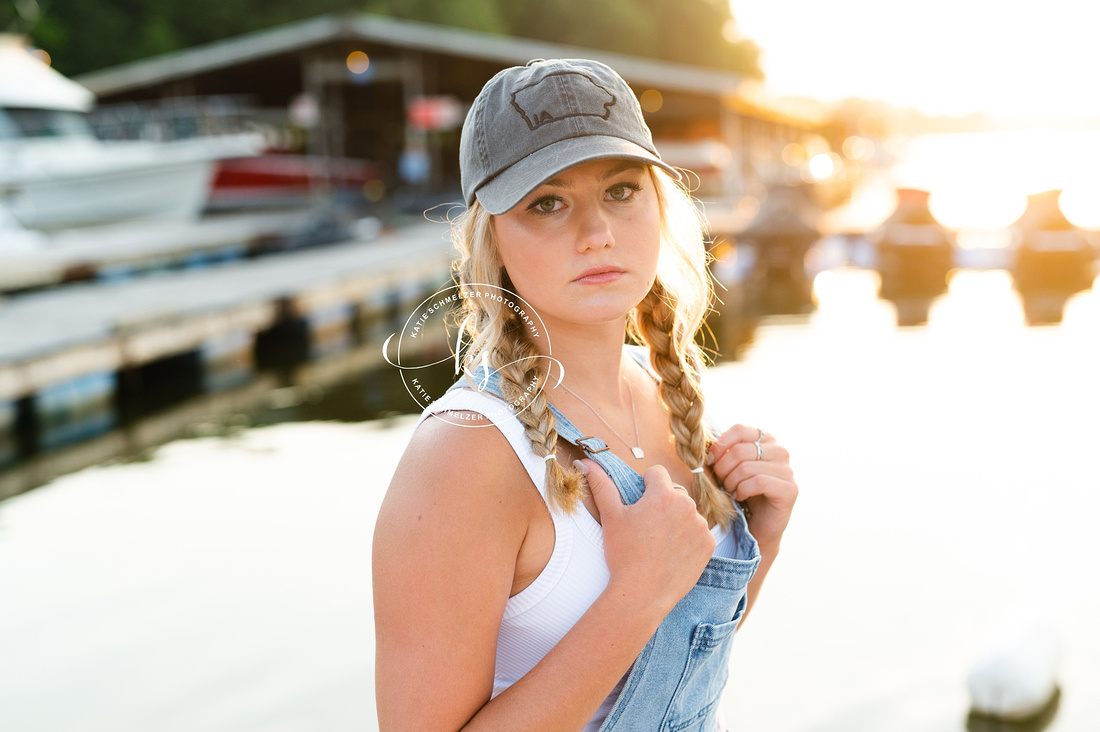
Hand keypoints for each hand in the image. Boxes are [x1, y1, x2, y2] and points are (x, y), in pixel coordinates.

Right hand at [577, 459, 715, 620]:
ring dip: (676, 520)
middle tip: (647, 527)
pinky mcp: (710, 544)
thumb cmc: (624, 554)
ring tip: (659, 542)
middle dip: (662, 503)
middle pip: (673, 493)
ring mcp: (701, 526)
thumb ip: (601, 484)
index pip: (657, 473)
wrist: (642, 594)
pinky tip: (673, 552)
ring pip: (687, 513)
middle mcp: (687, 505)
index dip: (645, 486)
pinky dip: (688, 539)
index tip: (639, 504)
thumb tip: (586, 462)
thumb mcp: (610, 516)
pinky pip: (699, 532)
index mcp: (663, 494)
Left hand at [707, 425, 797, 548]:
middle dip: (723, 469)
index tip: (710, 461)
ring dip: (731, 482)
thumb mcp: (729, 466)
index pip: (739, 429)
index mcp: (765, 439)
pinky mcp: (790, 489)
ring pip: (747, 467)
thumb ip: (723, 451)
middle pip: (741, 450)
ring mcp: (787, 469)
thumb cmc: (740, 491)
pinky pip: (758, 482)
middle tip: (721, 482)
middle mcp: (780, 450)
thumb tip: (703, 441)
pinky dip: (742, 491)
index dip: (720, 445)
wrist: (756, 524)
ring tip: (730, 491)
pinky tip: (740, 497)